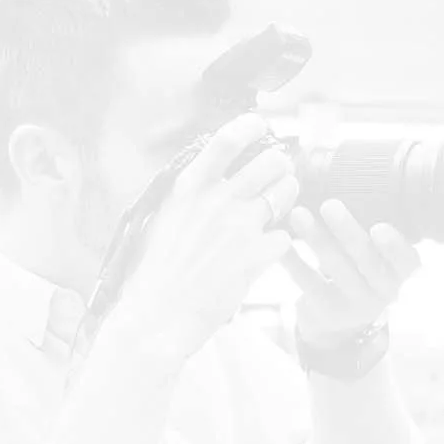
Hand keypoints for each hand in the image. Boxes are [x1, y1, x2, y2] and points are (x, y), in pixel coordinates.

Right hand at [114, 113, 296, 361]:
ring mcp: (238, 228)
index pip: (228, 140)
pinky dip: (280, 243)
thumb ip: (192, 194)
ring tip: (277, 208)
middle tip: (279, 177)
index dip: (251, 127)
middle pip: (271, 162)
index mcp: (189, 188)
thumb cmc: (155, 273)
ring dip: (287, 198)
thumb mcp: (163, 219)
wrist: (157, 316)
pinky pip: (285, 237)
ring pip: (286, 193)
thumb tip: (215, 172)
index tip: (260, 126)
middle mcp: (216, 201)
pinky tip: (265, 252)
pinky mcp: (255, 257)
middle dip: (281, 167)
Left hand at [283, 200, 421, 349]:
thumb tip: (354, 181)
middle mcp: (384, 292)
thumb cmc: (359, 273)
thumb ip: (373, 233)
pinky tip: (280, 242)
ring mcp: (356, 304)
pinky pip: (308, 281)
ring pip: (335, 267)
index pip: (407, 261)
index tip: (378, 227)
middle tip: (330, 205)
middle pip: (367, 261)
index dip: (394, 246)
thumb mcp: (377, 259)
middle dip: (347, 231)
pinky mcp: (327, 311)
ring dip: (316, 238)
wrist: (338, 324)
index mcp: (401, 273)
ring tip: (298, 214)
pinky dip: (293, 260)